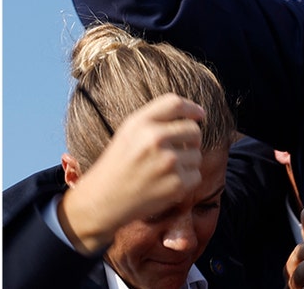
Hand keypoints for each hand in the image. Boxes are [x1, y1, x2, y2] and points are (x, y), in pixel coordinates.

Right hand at [58, 93, 206, 252]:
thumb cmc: (118, 164)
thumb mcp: (128, 132)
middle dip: (192, 139)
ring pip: (197, 155)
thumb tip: (195, 116)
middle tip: (179, 149)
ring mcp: (167, 162)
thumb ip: (155, 120)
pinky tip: (166, 182)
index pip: (174, 103)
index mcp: (140, 123)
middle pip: (193, 130)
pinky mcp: (176, 184)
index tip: (199, 114)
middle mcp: (154, 139)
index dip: (191, 108)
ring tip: (164, 170)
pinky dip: (186, 180)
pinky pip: (196, 175)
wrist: (104, 199)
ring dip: (186, 162)